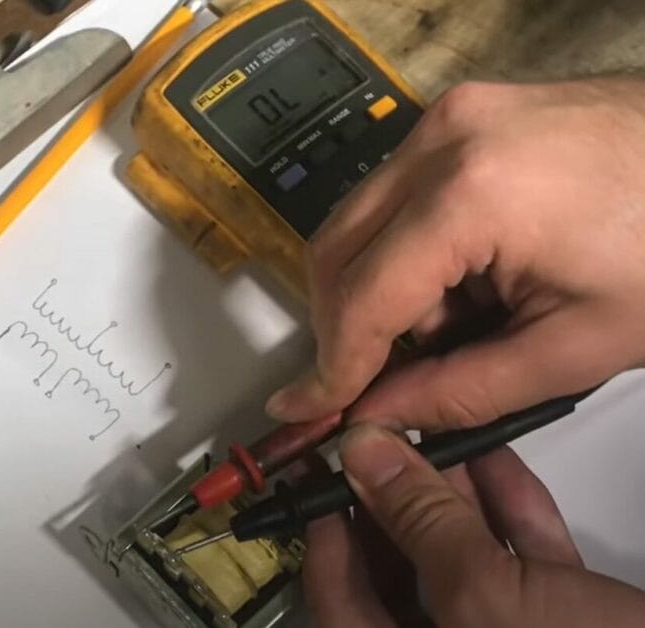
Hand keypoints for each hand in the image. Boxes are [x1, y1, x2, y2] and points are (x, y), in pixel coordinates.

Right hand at [267, 79, 644, 429]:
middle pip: (337, 250)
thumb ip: (461, 390)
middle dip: (348, 327)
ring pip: (357, 222)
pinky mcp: (459, 116)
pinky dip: (407, 252)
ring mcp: (447, 118)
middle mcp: (440, 139)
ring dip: (381, 290)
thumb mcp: (576, 346)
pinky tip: (463, 281)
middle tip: (375, 383)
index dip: (333, 367)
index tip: (309, 411)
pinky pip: (393, 195)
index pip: (363, 297)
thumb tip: (377, 414)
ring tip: (455, 326)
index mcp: (470, 194)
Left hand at [304, 424, 644, 626]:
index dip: (324, 529)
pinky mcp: (557, 620)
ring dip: (450, 493)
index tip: (318, 474)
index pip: (335, 598)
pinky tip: (493, 457)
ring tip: (431, 432)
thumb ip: (420, 523)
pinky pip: (517, 562)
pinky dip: (506, 511)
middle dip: (392, 499)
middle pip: (396, 571)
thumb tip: (366, 458)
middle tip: (378, 441)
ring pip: (459, 559)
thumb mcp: (485, 593)